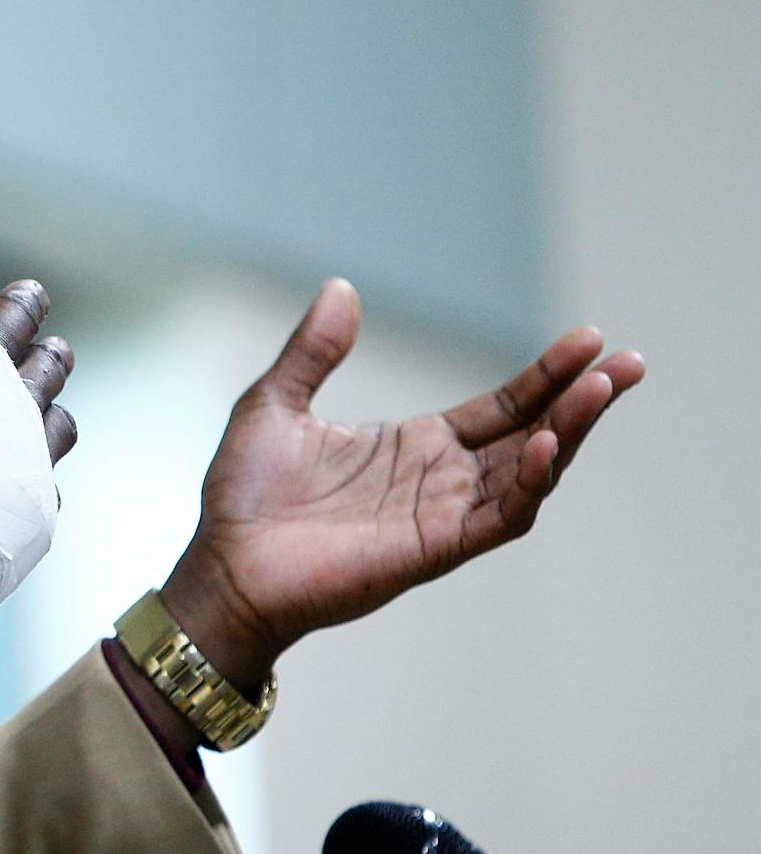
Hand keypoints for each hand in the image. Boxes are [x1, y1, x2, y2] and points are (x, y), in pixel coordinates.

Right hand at [0, 280, 79, 618]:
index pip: (10, 316)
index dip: (22, 303)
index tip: (32, 294)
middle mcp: (15, 408)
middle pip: (48, 367)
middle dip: (48, 355)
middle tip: (52, 350)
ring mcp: (34, 463)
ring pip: (60, 425)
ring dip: (52, 414)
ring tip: (47, 414)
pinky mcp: (38, 516)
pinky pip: (48, 487)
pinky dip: (36, 480)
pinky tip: (18, 489)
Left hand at [160, 279, 644, 688]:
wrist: (222, 566)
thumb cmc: (245, 498)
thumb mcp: (275, 403)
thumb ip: (313, 351)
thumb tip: (342, 287)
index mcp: (415, 446)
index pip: (501, 406)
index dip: (546, 374)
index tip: (590, 339)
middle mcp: (439, 481)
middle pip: (532, 435)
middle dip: (583, 401)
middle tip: (630, 362)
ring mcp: (440, 516)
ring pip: (528, 474)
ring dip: (568, 434)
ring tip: (601, 390)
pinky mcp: (431, 550)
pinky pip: (497, 518)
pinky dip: (527, 484)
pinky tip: (545, 446)